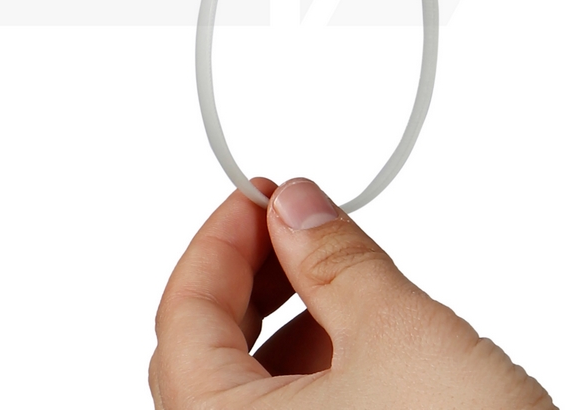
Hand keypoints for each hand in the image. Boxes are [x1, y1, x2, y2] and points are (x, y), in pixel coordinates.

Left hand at [150, 177, 553, 409]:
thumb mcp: (399, 333)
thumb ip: (335, 259)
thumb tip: (297, 206)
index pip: (183, 317)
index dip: (221, 239)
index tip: (259, 193)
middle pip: (200, 355)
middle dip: (249, 277)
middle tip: (292, 225)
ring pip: (240, 394)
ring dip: (280, 323)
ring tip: (334, 277)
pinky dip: (306, 373)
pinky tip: (354, 341)